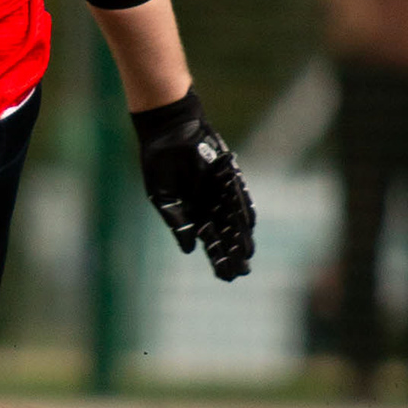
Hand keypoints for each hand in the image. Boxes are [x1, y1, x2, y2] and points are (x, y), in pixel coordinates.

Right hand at [131, 91, 255, 281]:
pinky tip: (248, 225)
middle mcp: (209, 204)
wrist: (168, 130)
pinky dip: (243, 209)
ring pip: (233, 218)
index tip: (226, 277)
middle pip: (224, 234)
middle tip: (243, 272)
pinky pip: (238, 194)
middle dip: (233, 253)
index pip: (209, 240)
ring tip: (248, 255)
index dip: (217, 259)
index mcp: (192, 212)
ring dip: (241, 236)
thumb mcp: (161, 197)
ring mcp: (219, 190)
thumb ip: (176, 222)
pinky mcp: (227, 174)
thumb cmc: (159, 162)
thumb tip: (189, 250)